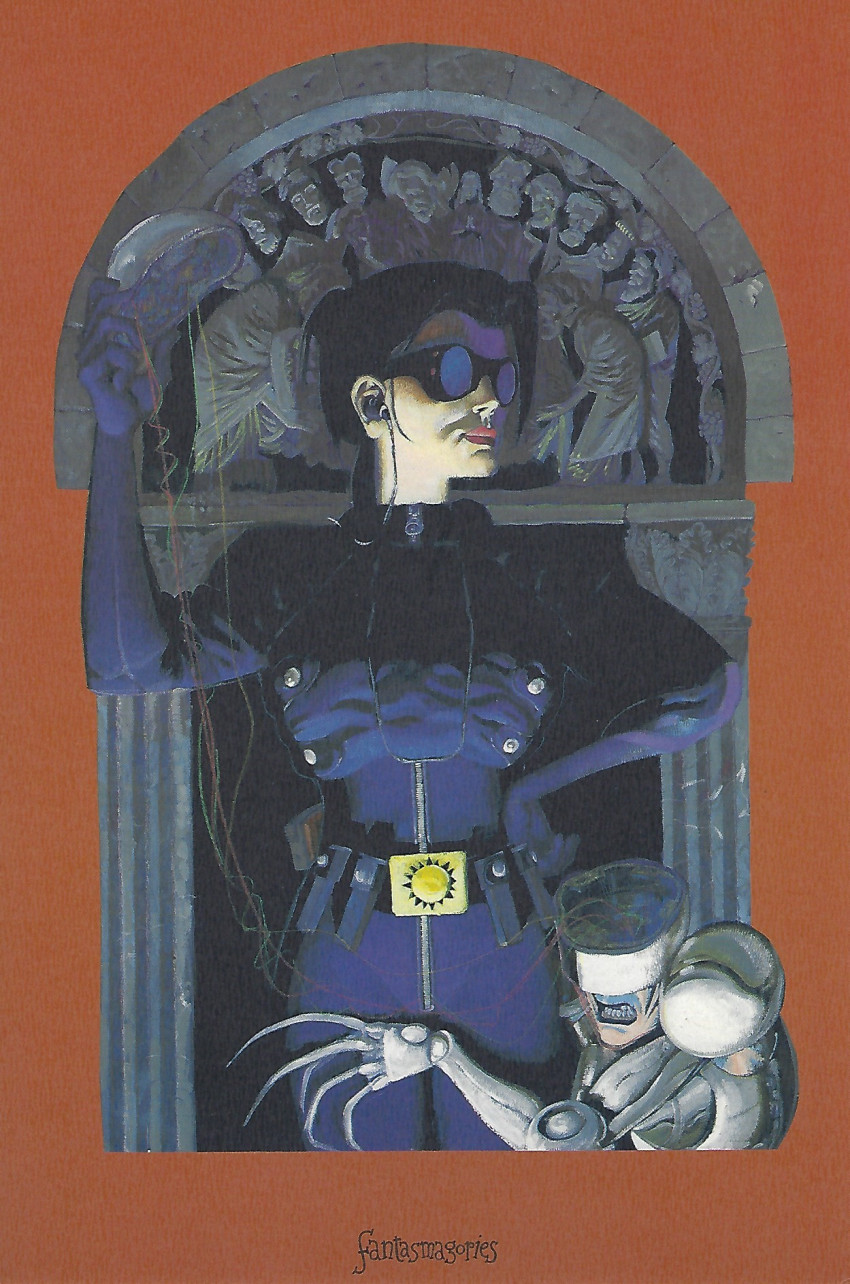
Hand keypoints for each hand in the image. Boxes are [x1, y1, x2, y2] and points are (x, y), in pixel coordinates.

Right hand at [78, 279, 177, 436]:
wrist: (128, 423)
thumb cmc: (139, 399)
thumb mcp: (158, 371)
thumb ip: (162, 349)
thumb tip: (173, 329)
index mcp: (101, 340)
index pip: (93, 303)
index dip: (101, 289)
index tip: (119, 286)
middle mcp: (89, 344)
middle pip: (98, 307)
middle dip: (128, 315)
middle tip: (144, 337)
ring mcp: (84, 356)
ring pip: (106, 323)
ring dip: (131, 337)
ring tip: (140, 357)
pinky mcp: (86, 369)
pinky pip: (111, 350)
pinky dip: (126, 364)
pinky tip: (124, 383)